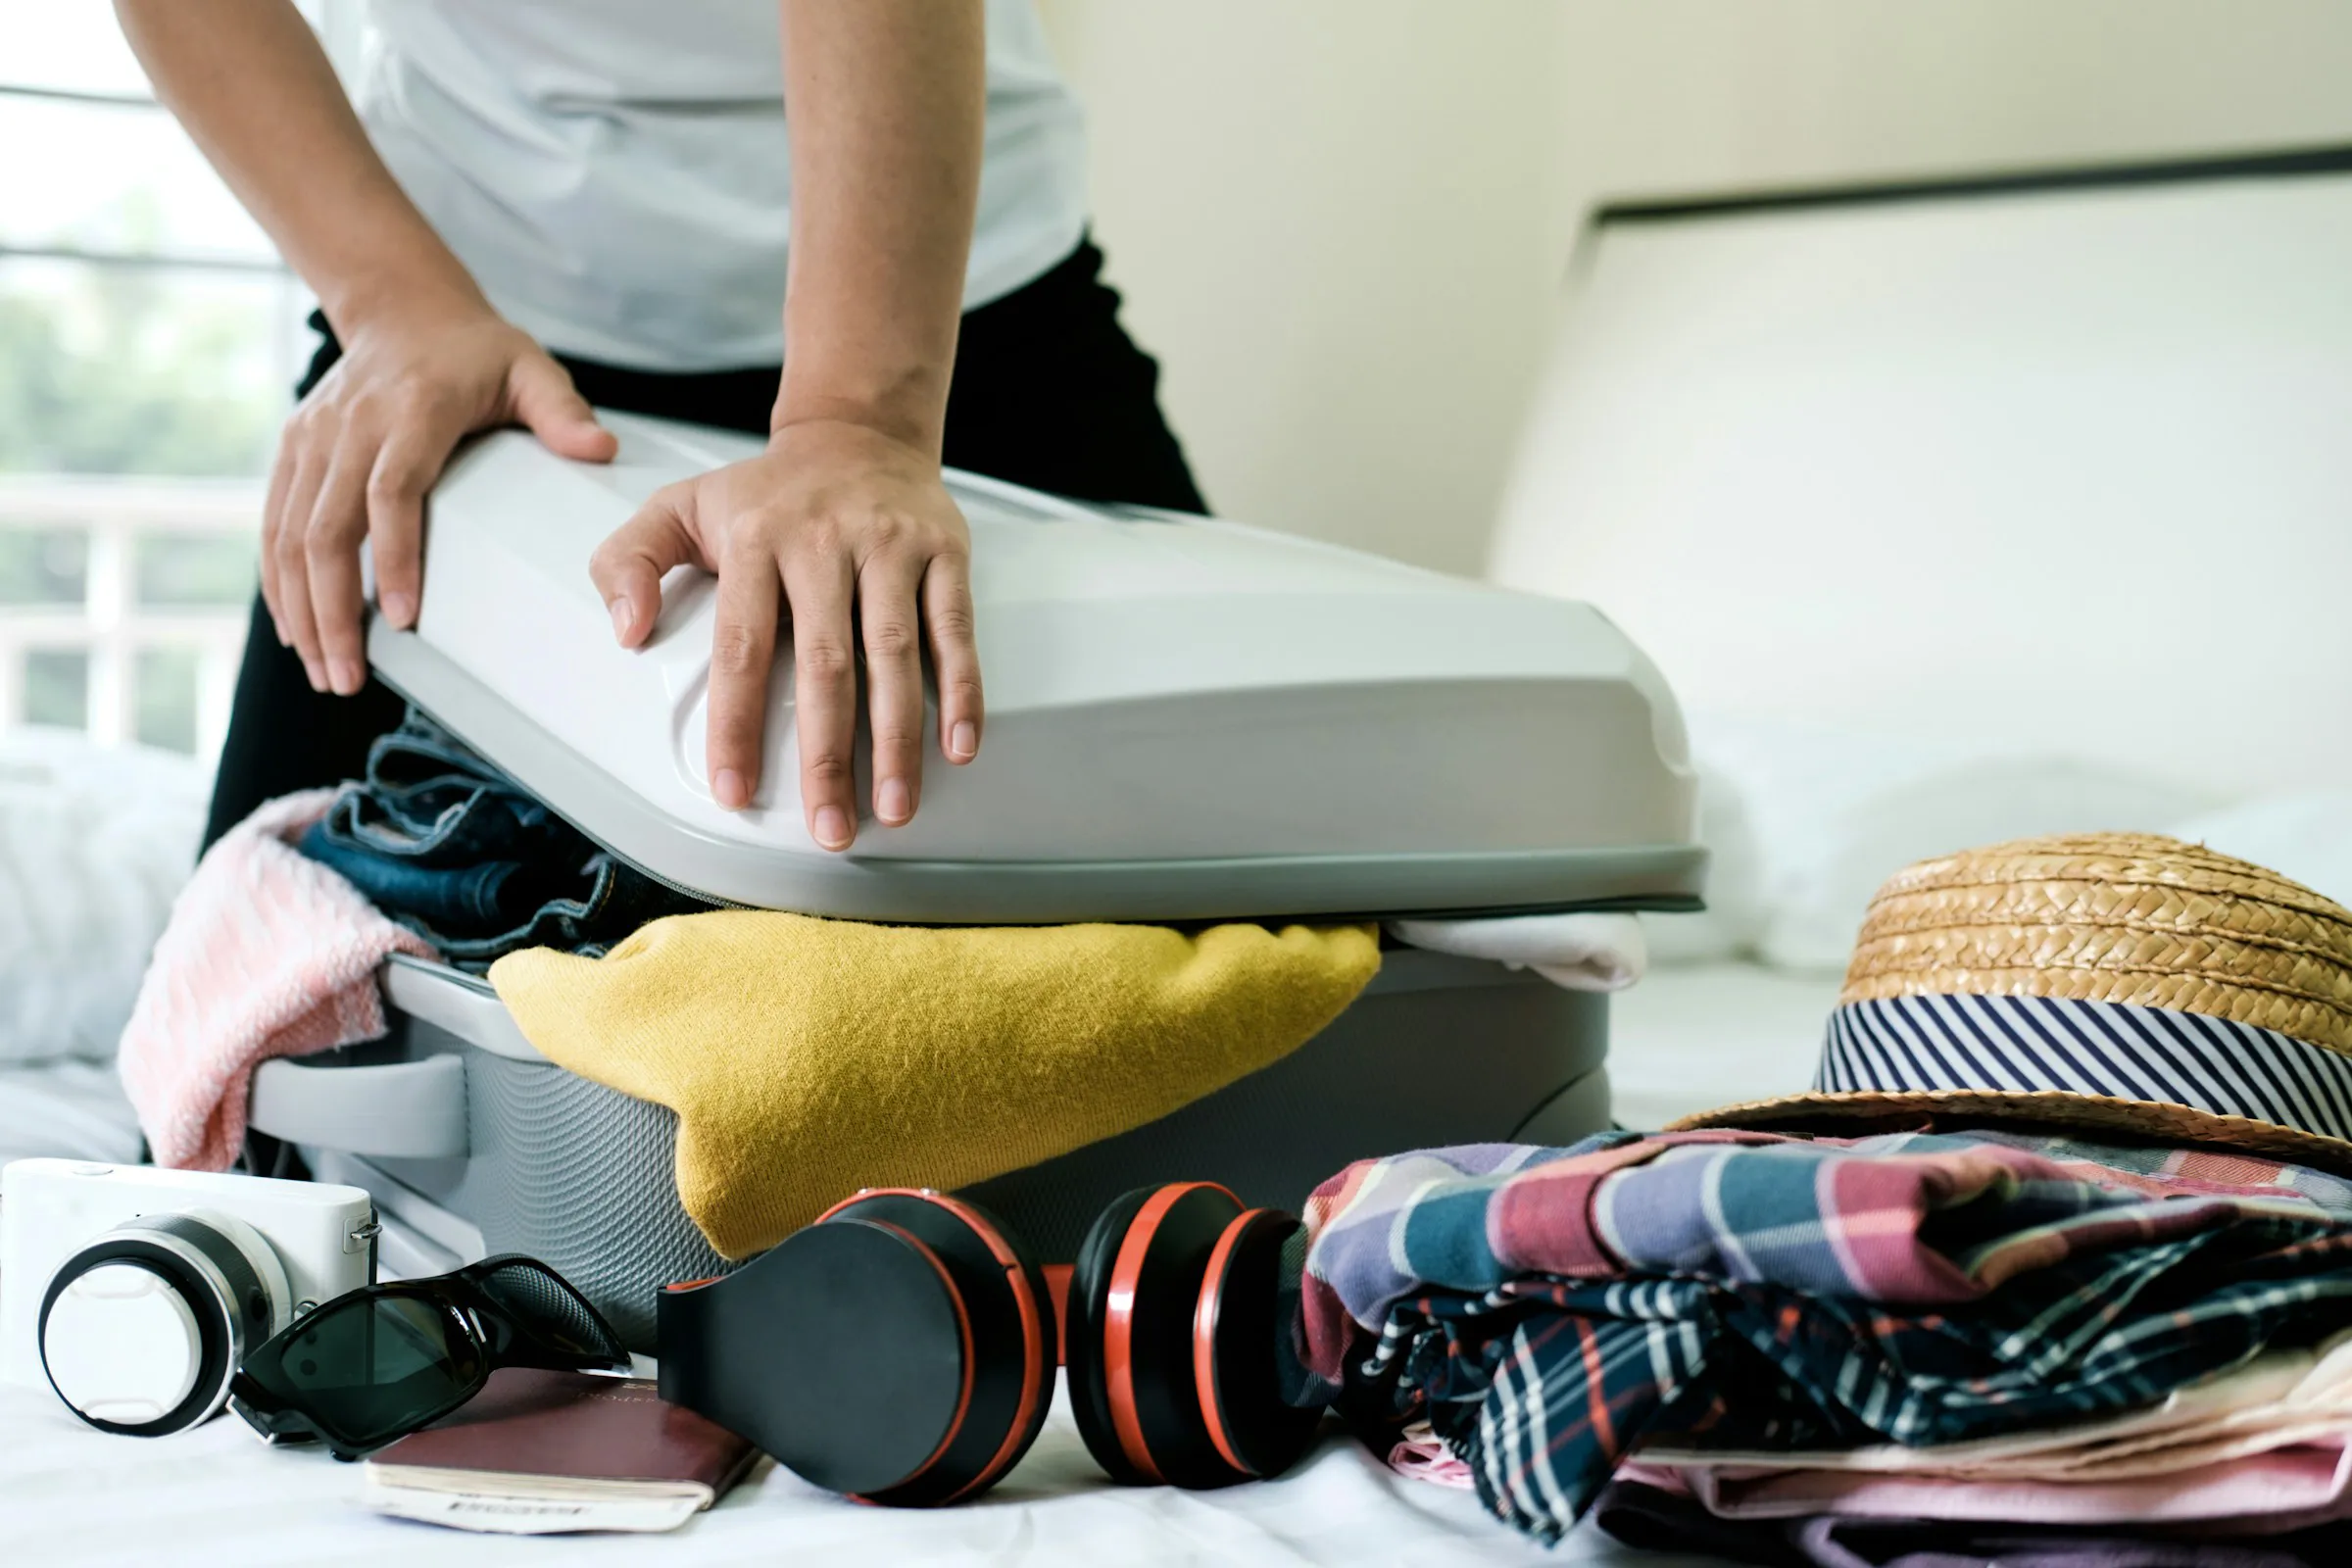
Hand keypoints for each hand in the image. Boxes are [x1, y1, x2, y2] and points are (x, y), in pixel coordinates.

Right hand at [262, 303, 616, 694]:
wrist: (399, 307)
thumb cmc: (474, 350)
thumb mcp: (528, 367)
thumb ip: (561, 410)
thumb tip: (601, 449)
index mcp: (412, 410)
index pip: (390, 492)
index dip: (391, 557)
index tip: (400, 618)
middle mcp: (350, 426)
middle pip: (326, 528)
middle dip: (333, 610)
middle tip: (351, 677)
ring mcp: (313, 439)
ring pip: (289, 535)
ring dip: (301, 610)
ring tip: (326, 673)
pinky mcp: (292, 450)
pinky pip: (274, 524)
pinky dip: (280, 582)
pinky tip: (298, 632)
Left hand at [588, 420, 981, 851]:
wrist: (859, 430)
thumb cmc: (768, 492)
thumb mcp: (680, 506)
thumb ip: (628, 561)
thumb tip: (626, 631)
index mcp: (754, 539)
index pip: (742, 644)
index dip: (739, 723)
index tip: (737, 792)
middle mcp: (823, 542)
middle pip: (826, 663)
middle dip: (828, 756)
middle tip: (831, 828)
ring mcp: (889, 546)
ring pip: (894, 653)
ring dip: (897, 739)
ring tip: (895, 807)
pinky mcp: (943, 551)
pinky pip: (954, 629)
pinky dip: (962, 690)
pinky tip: (958, 746)